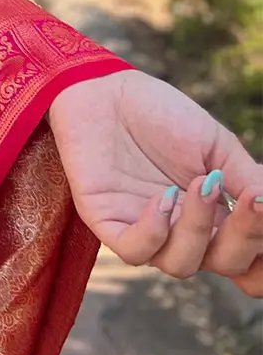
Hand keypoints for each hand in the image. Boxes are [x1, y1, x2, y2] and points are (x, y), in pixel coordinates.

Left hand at [47, 69, 262, 295]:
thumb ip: (248, 180)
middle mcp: (184, 232)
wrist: (106, 89)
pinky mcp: (108, 222)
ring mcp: (146, 230)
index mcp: (216, 217)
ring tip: (199, 186)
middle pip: (226, 265)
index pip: (249, 260)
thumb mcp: (216, 146)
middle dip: (245, 237)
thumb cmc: (163, 115)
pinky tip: (164, 198)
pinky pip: (134, 252)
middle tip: (250, 199)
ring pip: (181, 264)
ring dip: (198, 229)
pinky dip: (154, 233)